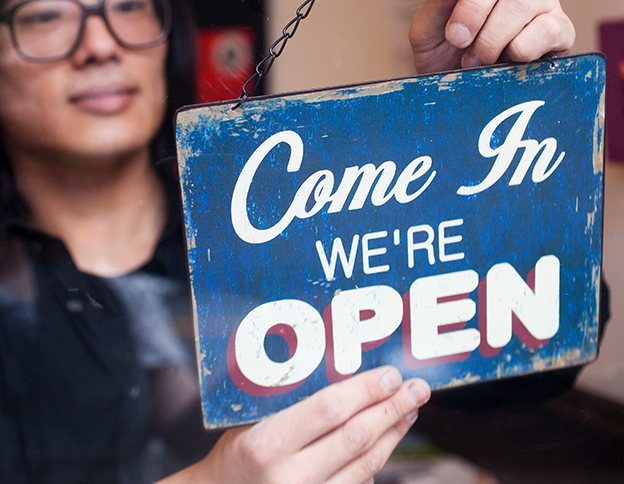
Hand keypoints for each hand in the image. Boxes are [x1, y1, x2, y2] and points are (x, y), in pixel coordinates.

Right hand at [163, 367, 429, 483]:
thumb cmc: (236, 454)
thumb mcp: (251, 421)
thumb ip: (292, 403)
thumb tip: (344, 375)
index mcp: (267, 444)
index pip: (329, 410)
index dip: (366, 391)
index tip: (392, 375)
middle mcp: (290, 478)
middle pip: (356, 437)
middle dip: (392, 409)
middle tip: (417, 389)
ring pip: (366, 464)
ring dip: (393, 434)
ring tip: (409, 410)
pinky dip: (377, 460)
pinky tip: (387, 439)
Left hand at [410, 0, 575, 73]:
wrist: (456, 90)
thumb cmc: (442, 57)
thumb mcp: (427, 32)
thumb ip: (436, 7)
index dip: (470, 6)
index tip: (454, 35)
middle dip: (476, 20)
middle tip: (462, 47)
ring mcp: (541, 5)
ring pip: (524, 5)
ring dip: (494, 40)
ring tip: (479, 60)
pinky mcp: (559, 31)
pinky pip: (548, 30)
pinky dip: (520, 50)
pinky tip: (507, 60)